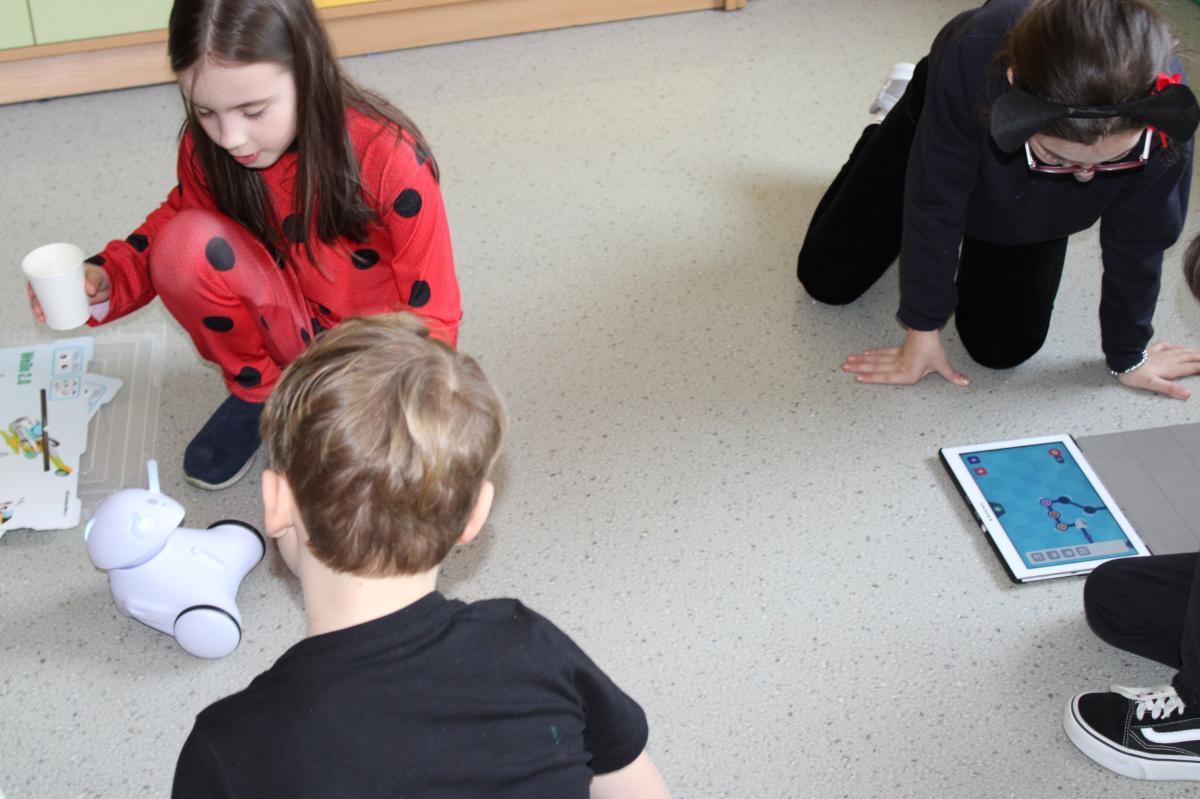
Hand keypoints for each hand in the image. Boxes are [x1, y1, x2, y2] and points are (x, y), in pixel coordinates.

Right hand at [28, 264, 109, 323]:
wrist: (109, 284)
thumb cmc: (100, 275)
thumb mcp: (96, 275)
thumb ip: (94, 281)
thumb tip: (90, 290)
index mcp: (60, 271)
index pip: (40, 277)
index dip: (33, 286)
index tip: (32, 294)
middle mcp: (58, 282)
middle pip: (40, 292)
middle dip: (35, 303)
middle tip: (39, 311)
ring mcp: (63, 293)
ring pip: (47, 301)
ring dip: (41, 310)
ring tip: (42, 318)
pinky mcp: (69, 301)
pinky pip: (56, 307)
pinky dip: (50, 314)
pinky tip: (45, 320)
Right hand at [842, 328, 970, 385]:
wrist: (929, 331)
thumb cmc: (933, 349)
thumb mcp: (942, 364)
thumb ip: (952, 375)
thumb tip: (966, 382)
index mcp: (907, 373)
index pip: (886, 377)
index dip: (871, 377)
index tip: (857, 377)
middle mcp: (898, 366)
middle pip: (876, 366)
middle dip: (859, 367)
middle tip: (844, 367)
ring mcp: (896, 357)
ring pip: (875, 359)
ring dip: (861, 360)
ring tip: (848, 361)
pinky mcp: (898, 350)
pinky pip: (882, 353)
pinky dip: (873, 354)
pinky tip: (864, 354)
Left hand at [1116, 341, 1199, 399]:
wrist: (1122, 361)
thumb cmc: (1134, 375)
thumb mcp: (1153, 385)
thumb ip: (1170, 389)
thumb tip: (1188, 394)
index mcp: (1171, 369)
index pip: (1192, 367)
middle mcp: (1169, 360)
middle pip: (1190, 358)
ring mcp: (1161, 354)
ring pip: (1182, 351)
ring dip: (1193, 351)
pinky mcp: (1152, 351)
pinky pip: (1167, 346)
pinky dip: (1176, 346)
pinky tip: (1179, 346)